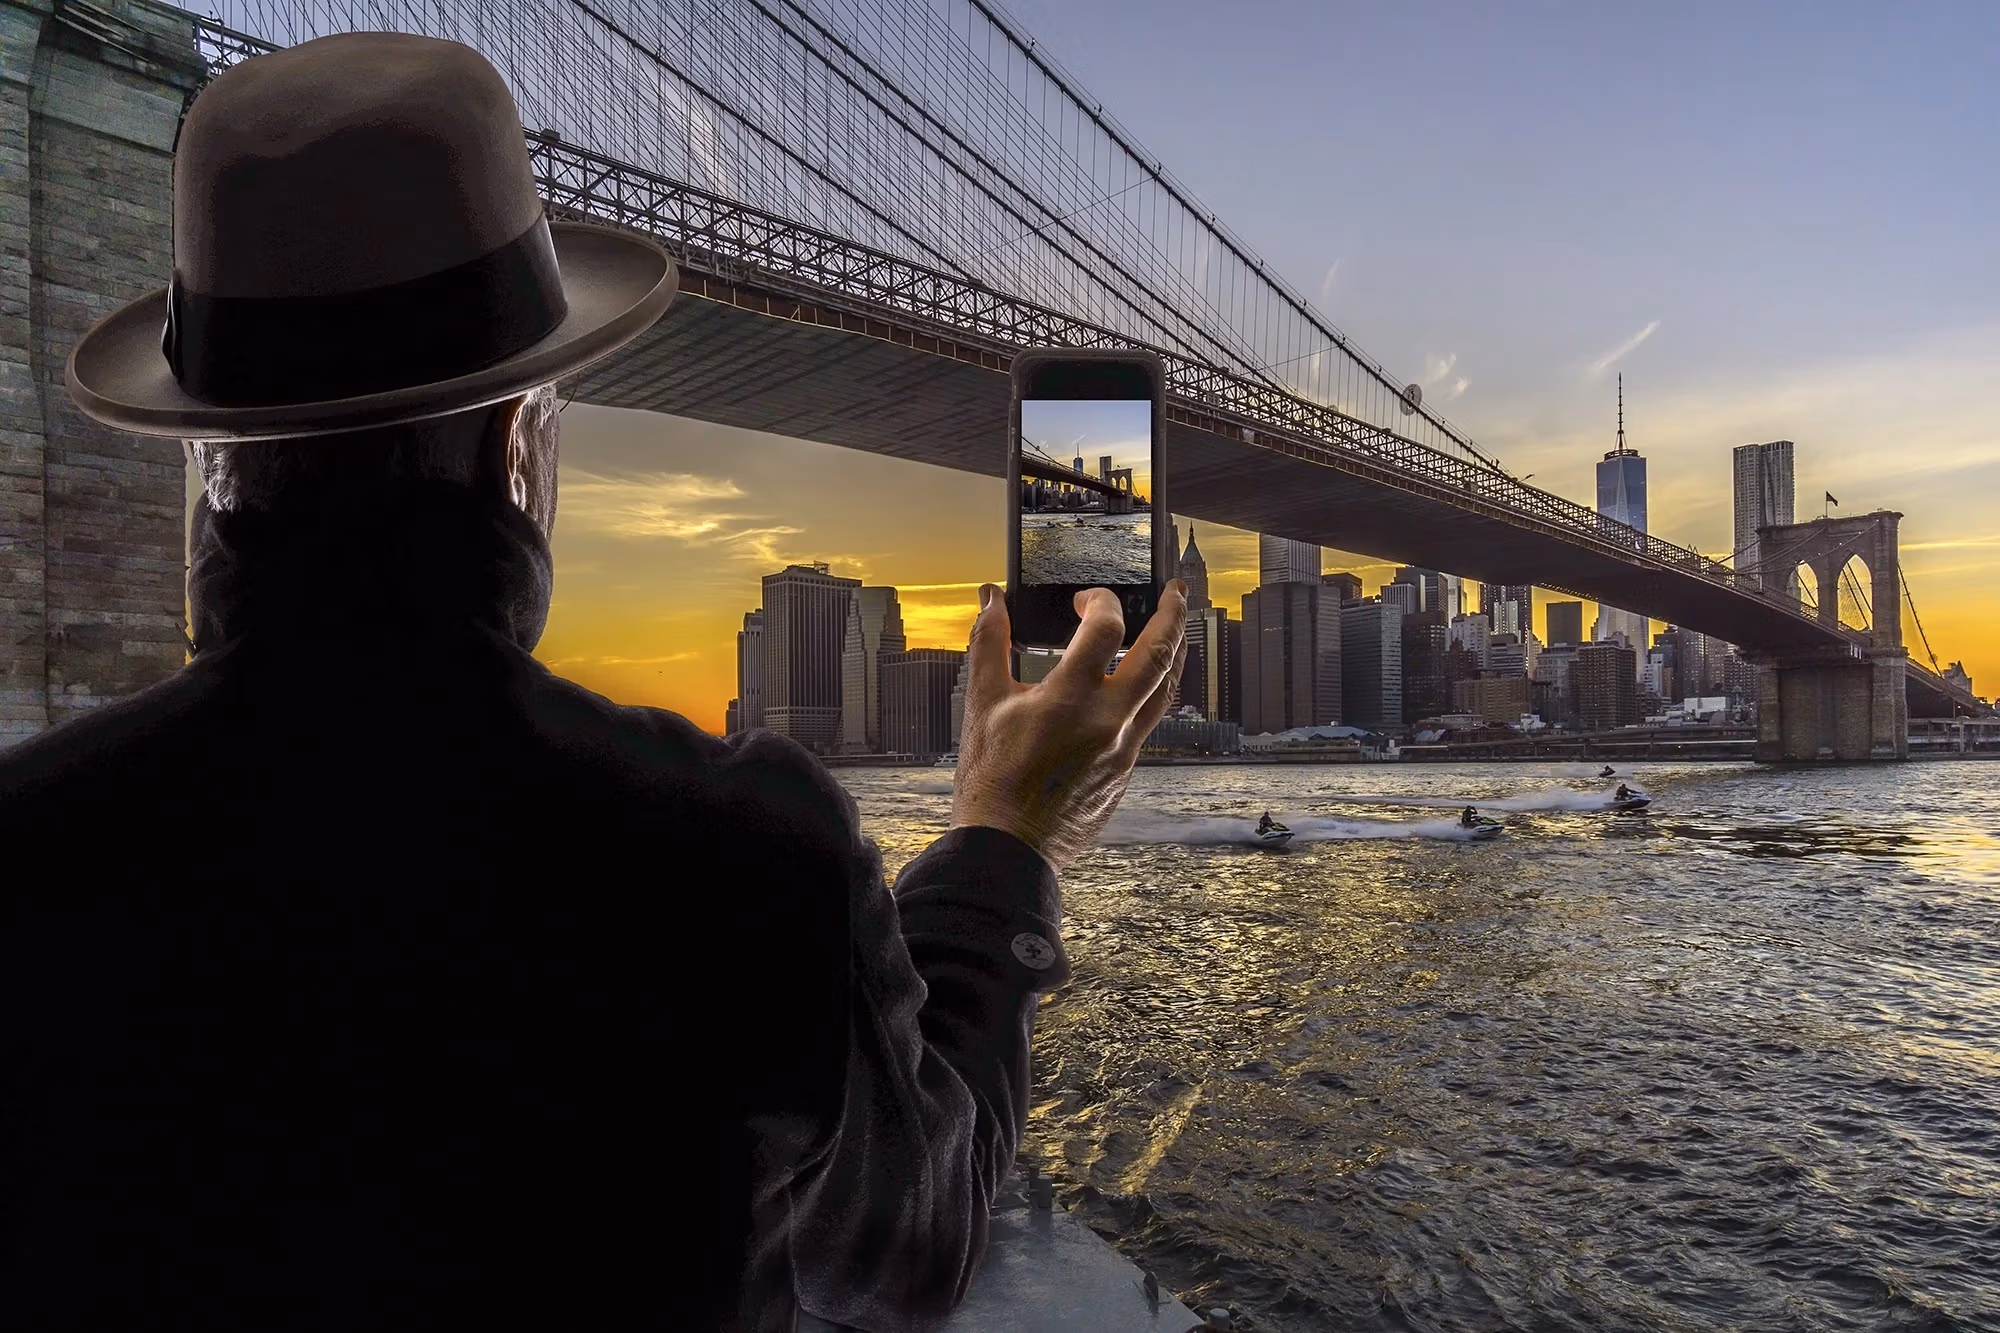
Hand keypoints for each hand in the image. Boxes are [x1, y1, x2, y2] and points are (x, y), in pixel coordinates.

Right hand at [951, 580, 1188, 872]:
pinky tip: (1137, 689)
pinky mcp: (1125, 772)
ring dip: (1174, 654)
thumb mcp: (982, 704)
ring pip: (1165, 691)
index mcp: (1070, 699)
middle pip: (1161, 654)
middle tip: (1176, 591)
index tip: (1085, 603)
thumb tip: (991, 599)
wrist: (1007, 849)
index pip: (1106, 628)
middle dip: (1172, 614)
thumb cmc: (990, 781)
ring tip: (1174, 632)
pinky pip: (1147, 725)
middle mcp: (1107, 721)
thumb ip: (988, 643)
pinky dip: (1148, 696)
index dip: (1100, 602)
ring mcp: (1123, 749)